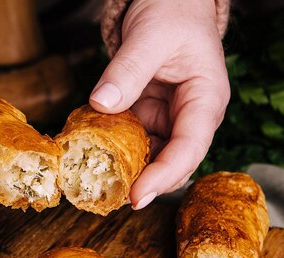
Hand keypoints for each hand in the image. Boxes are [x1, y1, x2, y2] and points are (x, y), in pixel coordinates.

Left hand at [89, 0, 229, 208]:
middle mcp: (189, 118)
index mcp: (205, 100)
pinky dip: (113, 154)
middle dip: (143, 183)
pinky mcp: (145, 120)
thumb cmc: (171, 12)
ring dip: (125, 173)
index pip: (189, 149)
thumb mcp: (150, 36)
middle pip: (171, 164)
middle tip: (109, 197)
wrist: (166, 1)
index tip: (136, 196)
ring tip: (96, 183)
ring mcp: (166, 121)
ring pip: (149, 160)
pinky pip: (131, 145)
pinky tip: (93, 159)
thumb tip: (102, 104)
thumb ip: (128, 70)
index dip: (164, 177)